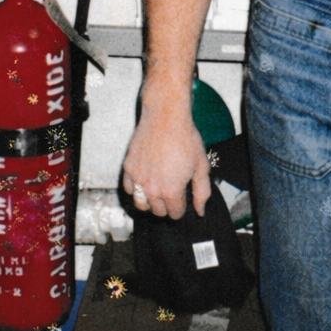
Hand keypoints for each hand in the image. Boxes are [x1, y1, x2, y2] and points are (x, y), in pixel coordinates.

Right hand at [121, 104, 211, 219]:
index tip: (182, 199)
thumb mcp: (201, 166)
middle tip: (171, 192)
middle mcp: (152, 189)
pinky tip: (145, 180)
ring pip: (140, 204)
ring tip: (157, 191)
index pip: (175, 213)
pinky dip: (136, 189)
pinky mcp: (128, 169)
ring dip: (149, 202)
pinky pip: (129, 189)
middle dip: (166, 206)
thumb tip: (200, 211)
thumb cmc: (185, 138)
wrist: (166, 117)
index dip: (181, 208)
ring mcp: (138, 179)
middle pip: (158, 211)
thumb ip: (202, 191)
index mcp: (171, 191)